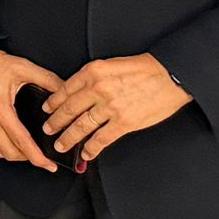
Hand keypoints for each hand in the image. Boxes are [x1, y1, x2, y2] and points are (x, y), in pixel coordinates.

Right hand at [0, 50, 68, 172]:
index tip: (48, 165)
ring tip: (28, 151)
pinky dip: (1, 148)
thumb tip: (64, 90)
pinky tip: (11, 142)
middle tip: (42, 158)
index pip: (21, 142)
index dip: (37, 157)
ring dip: (14, 155)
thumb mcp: (23, 67)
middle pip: (9, 153)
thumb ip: (47, 79)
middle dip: (28, 159)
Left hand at [43, 54, 192, 166]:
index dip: (53, 102)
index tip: (47, 109)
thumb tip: (77, 92)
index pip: (65, 89)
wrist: (171, 76)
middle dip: (55, 122)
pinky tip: (86, 153)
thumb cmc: (144, 69)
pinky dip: (92, 148)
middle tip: (48, 129)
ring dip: (68, 138)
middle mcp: (98, 89)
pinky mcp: (124, 122)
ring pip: (81, 126)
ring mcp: (110, 107)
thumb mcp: (111, 64)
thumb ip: (93, 77)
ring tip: (61, 145)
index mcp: (93, 72)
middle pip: (69, 109)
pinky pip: (102, 139)